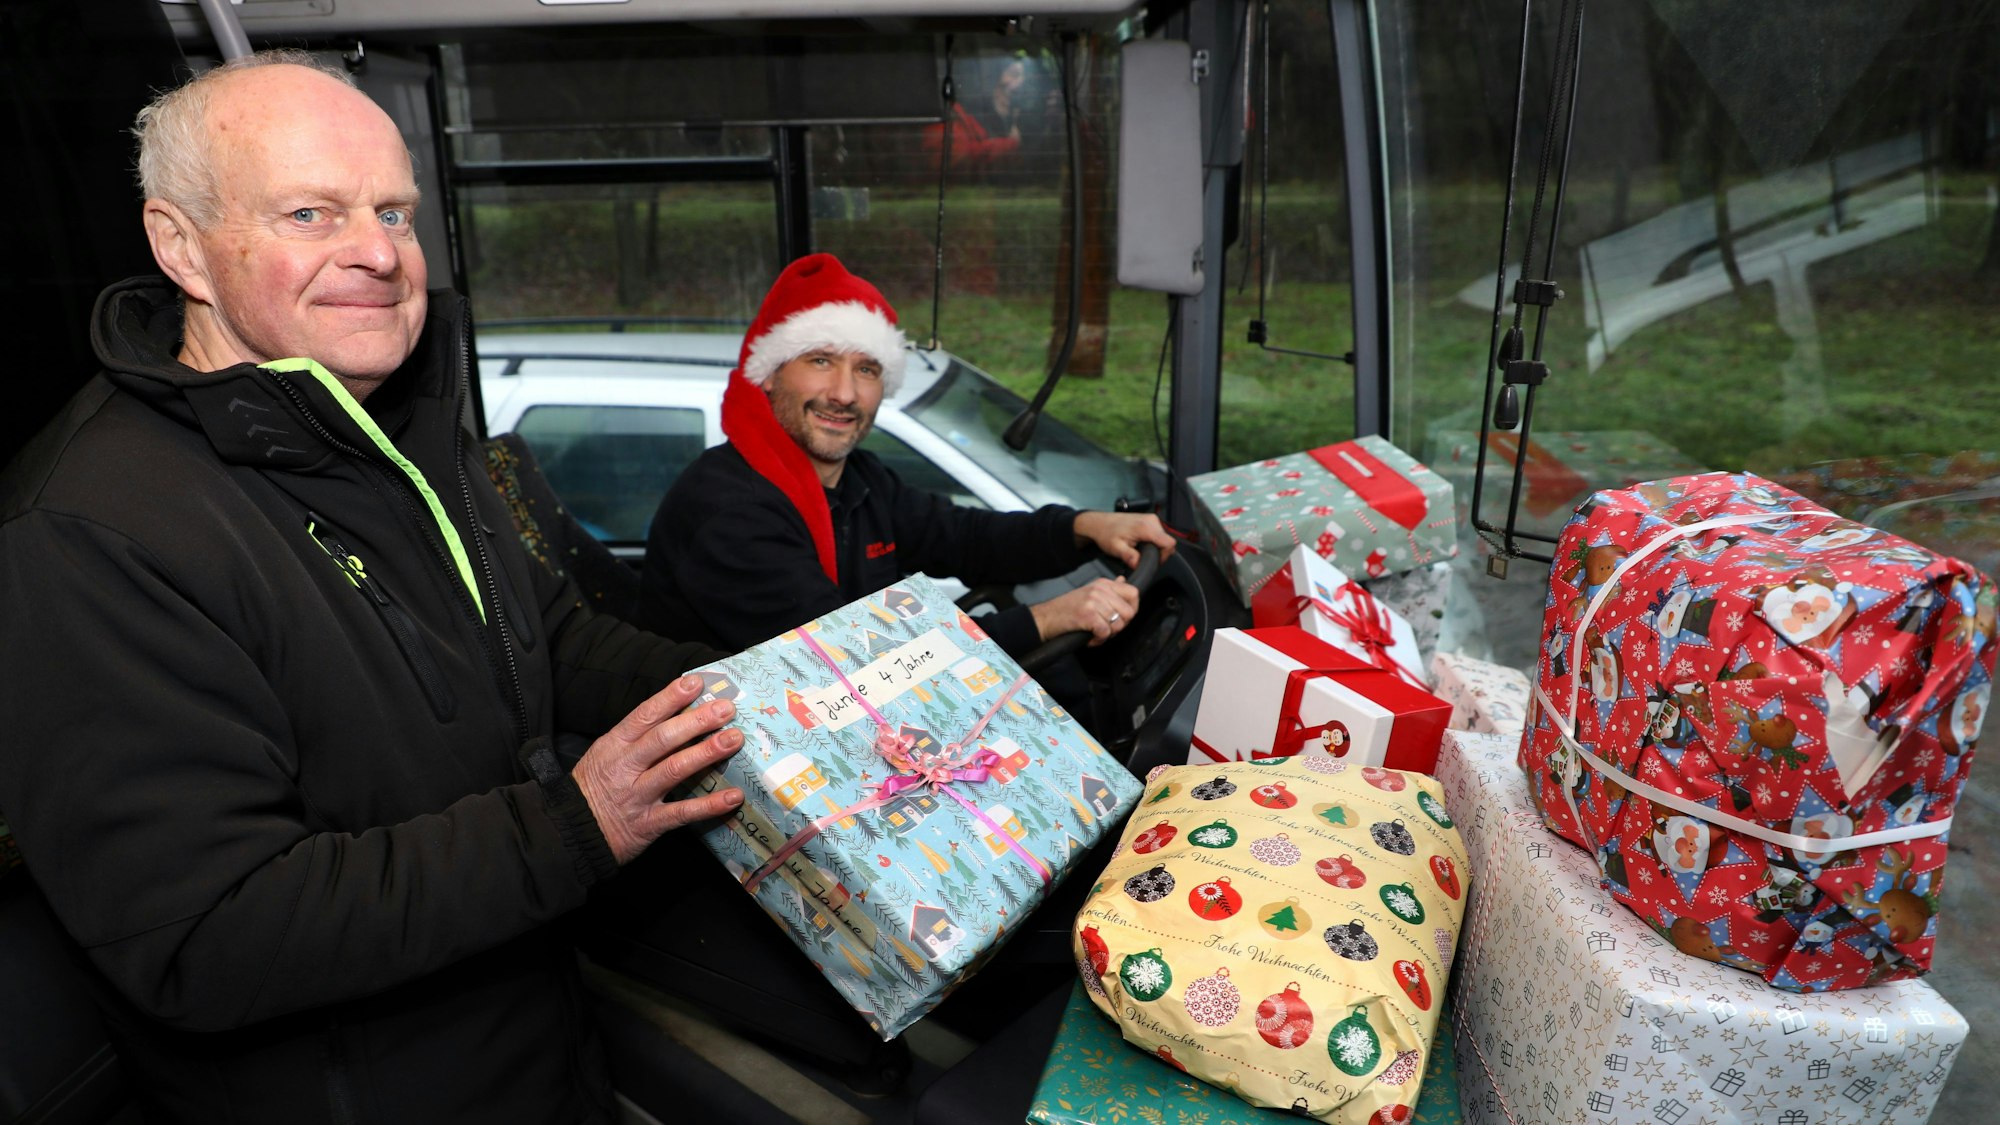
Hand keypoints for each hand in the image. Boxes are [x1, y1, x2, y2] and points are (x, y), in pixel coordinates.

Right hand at [571, 674, 745, 864]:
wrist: (571, 831)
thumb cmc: (595, 787)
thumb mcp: (606, 754)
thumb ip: (638, 737)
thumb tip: (680, 714)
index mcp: (614, 745)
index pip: (645, 715)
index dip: (671, 698)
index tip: (696, 682)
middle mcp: (626, 767)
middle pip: (663, 739)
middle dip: (697, 721)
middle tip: (726, 709)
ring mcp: (637, 795)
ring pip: (674, 770)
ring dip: (706, 753)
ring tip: (734, 740)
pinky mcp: (648, 824)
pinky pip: (682, 812)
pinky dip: (709, 805)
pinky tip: (733, 796)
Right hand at [1030, 576, 1141, 645]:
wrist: (1046, 617)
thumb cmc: (1067, 608)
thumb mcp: (1090, 592)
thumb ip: (1109, 589)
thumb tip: (1124, 581)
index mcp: (1103, 584)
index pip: (1133, 593)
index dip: (1133, 609)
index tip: (1123, 618)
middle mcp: (1100, 590)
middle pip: (1129, 612)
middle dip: (1120, 626)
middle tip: (1106, 628)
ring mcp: (1093, 601)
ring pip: (1118, 625)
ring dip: (1108, 634)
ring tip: (1096, 633)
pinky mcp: (1088, 615)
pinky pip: (1105, 632)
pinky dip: (1099, 640)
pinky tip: (1090, 637)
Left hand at [1072, 510, 1177, 568]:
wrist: (1101, 523)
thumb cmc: (1107, 533)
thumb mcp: (1116, 548)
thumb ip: (1129, 557)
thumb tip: (1138, 564)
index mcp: (1146, 527)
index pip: (1169, 544)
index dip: (1163, 556)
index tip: (1152, 561)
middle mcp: (1151, 521)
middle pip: (1167, 543)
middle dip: (1157, 554)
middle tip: (1141, 557)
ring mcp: (1151, 520)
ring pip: (1164, 540)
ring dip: (1154, 548)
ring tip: (1139, 550)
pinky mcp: (1150, 521)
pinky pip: (1159, 536)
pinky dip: (1152, 543)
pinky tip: (1140, 544)